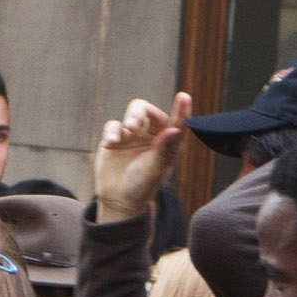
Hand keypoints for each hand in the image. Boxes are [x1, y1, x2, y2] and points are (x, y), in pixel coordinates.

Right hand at [95, 93, 189, 222]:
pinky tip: (112, 143)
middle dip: (143, 113)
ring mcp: (132, 134)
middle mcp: (151, 134)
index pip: (176, 122)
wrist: (119, 199)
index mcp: (167, 142)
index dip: (180, 110)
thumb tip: (176, 129)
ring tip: (128, 129)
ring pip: (134, 112)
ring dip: (131, 117)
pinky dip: (112, 132)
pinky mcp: (114, 138)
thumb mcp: (155, 169)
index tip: (184, 97)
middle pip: (149, 111)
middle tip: (137, 123)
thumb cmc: (142, 186)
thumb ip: (164, 148)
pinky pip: (113, 126)